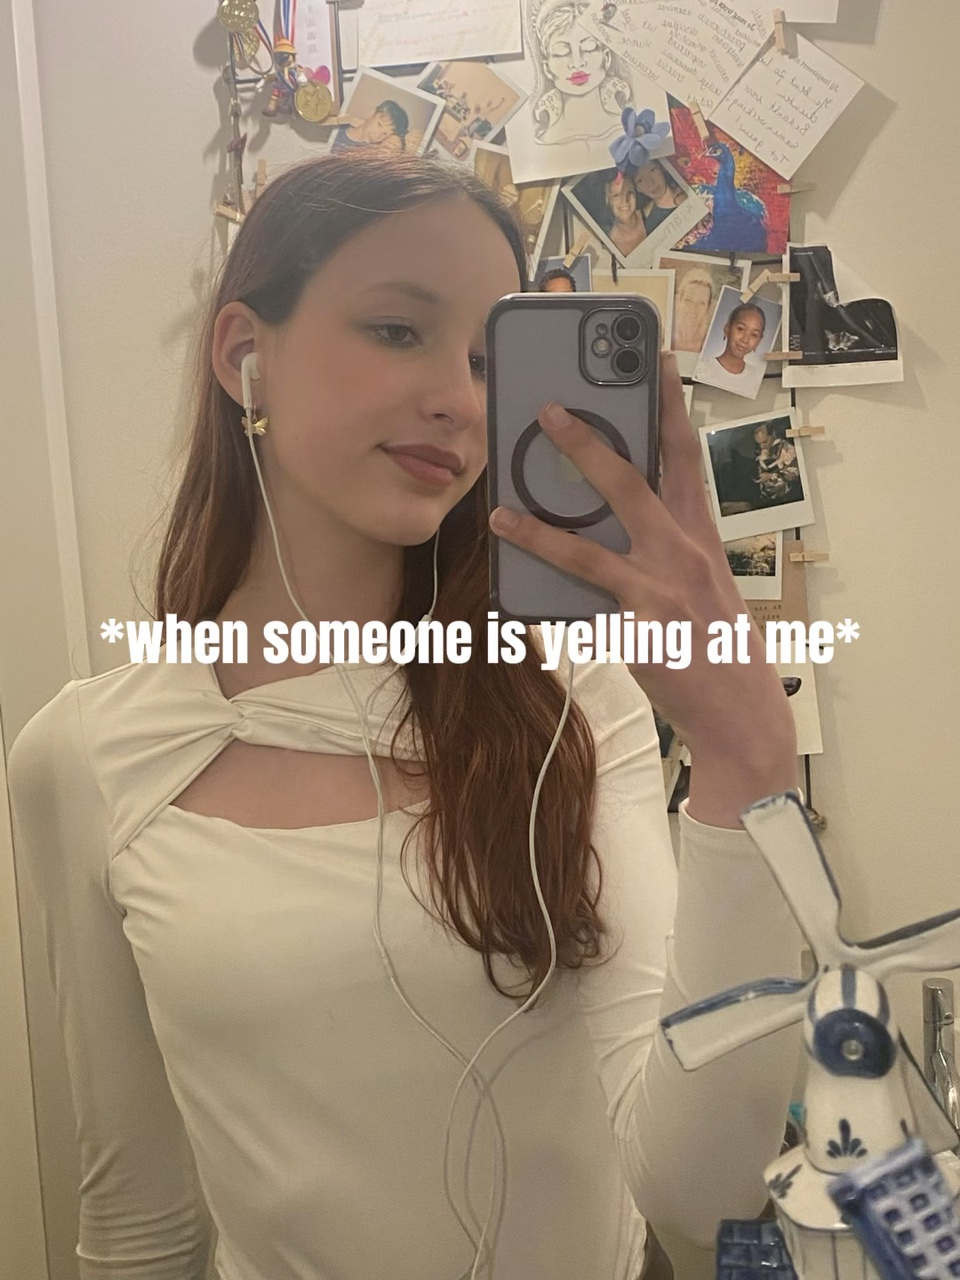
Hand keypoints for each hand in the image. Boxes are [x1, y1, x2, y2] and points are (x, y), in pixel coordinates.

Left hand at [488, 353, 797, 825]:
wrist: (741, 714)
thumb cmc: (717, 647)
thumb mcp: (700, 587)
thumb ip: (662, 552)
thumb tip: (602, 528)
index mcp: (702, 535)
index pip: (686, 458)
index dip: (671, 407)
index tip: (659, 363)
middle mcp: (685, 551)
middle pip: (634, 480)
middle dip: (590, 440)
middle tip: (549, 409)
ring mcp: (662, 587)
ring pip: (590, 543)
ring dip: (541, 521)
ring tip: (500, 507)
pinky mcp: (640, 625)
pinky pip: (581, 596)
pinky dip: (545, 574)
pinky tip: (510, 564)